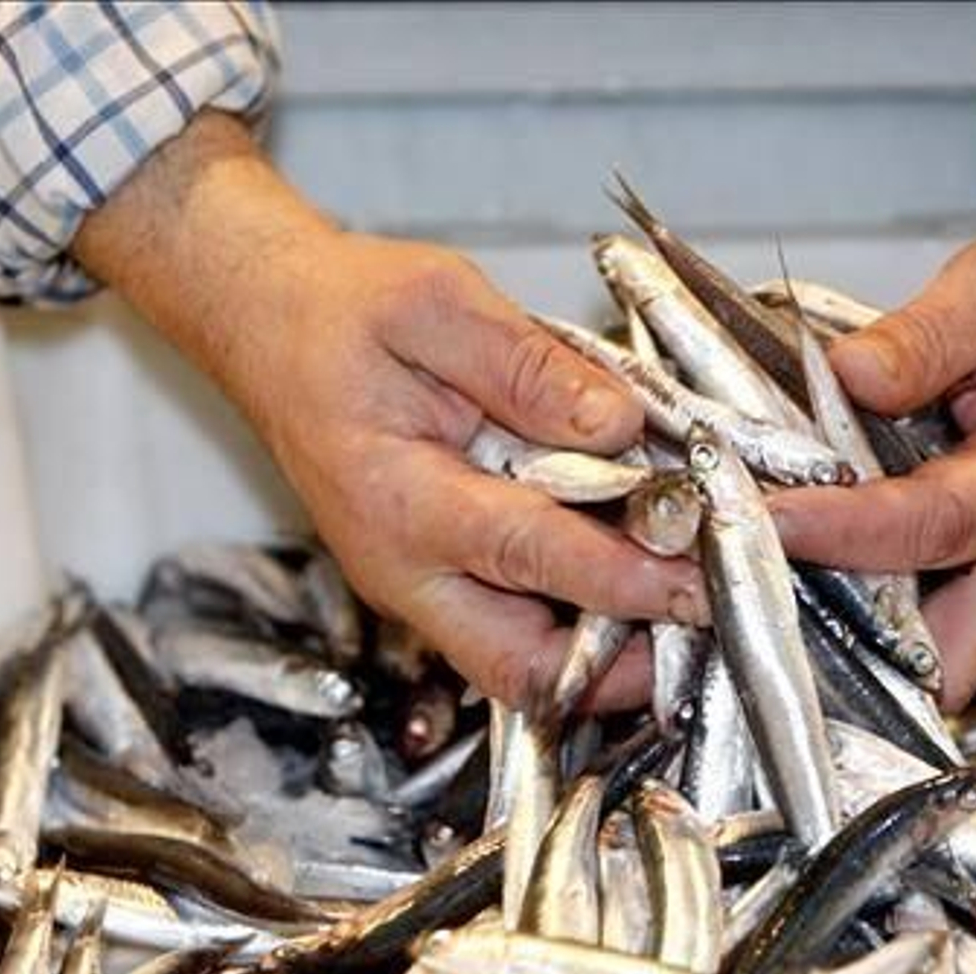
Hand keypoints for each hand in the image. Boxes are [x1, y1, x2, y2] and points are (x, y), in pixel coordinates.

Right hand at [74, 113, 706, 709]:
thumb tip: (614, 424)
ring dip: (609, 653)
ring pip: (524, 669)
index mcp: (397, 498)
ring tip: (691, 602)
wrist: (270, 328)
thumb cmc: (342, 313)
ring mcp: (420, 588)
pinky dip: (584, 624)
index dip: (622, 573)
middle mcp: (405, 569)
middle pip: (521, 668)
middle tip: (705, 615)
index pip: (527, 554)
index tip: (698, 570)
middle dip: (620, 662)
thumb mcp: (434, 303)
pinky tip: (641, 576)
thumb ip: (526, 365)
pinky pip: (518, 634)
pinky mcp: (441, 582)